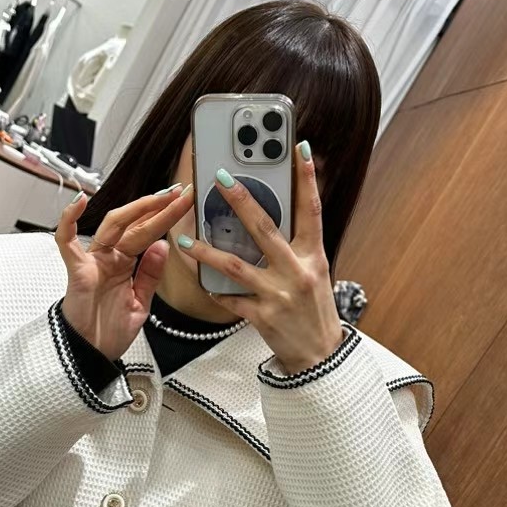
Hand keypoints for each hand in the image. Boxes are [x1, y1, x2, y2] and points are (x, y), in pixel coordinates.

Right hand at [56, 184, 193, 361]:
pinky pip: (67, 242)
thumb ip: (150, 274)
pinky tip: (79, 202)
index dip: (166, 216)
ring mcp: (93, 261)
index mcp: (124, 264)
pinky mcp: (77, 271)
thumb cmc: (109, 332)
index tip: (185, 200)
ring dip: (137, 209)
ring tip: (160, 196)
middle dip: (158, 207)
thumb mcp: (141, 302)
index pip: (148, 233)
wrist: (91, 357)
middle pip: (135, 224)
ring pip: (113, 226)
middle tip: (181, 192)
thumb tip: (164, 245)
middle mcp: (109, 257)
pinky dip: (69, 221)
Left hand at [176, 145, 344, 374]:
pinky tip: (202, 282)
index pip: (311, 210)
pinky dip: (215, 290)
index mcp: (313, 256)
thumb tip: (280, 213)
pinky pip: (231, 299)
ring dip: (208, 250)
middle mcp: (297, 271)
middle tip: (221, 178)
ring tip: (186, 238)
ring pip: (236, 265)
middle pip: (266, 228)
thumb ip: (297, 246)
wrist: (320, 356)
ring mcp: (278, 294)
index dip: (306, 179)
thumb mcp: (315, 272)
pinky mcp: (262, 316)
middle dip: (242, 201)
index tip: (299, 150)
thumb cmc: (315, 311)